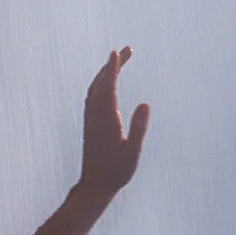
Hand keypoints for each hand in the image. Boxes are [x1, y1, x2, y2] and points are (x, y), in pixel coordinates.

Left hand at [75, 47, 150, 210]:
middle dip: (112, 64)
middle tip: (128, 49)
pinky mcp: (90, 124)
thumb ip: (139, 128)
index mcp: (106, 121)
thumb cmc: (116, 172)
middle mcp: (95, 116)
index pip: (108, 88)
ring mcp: (91, 119)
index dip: (113, 69)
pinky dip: (100, 82)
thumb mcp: (133, 153)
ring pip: (95, 88)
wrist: (95, 185)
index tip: (117, 52)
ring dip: (106, 71)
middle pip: (101, 83)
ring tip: (119, 59)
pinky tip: (106, 81)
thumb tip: (145, 103)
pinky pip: (93, 96)